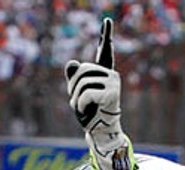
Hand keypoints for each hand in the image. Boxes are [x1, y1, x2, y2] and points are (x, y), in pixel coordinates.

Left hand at [66, 19, 136, 169]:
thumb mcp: (76, 94)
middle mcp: (111, 75)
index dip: (106, 35)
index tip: (107, 20)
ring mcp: (113, 84)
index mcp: (103, 73)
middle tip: (77, 102)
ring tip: (82, 109)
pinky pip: (86, 93)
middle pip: (81, 70)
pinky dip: (80, 104)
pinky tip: (85, 111)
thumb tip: (71, 64)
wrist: (100, 134)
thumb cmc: (90, 115)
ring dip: (75, 98)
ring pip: (82, 82)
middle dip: (73, 87)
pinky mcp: (111, 94)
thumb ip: (73, 78)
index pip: (105, 52)